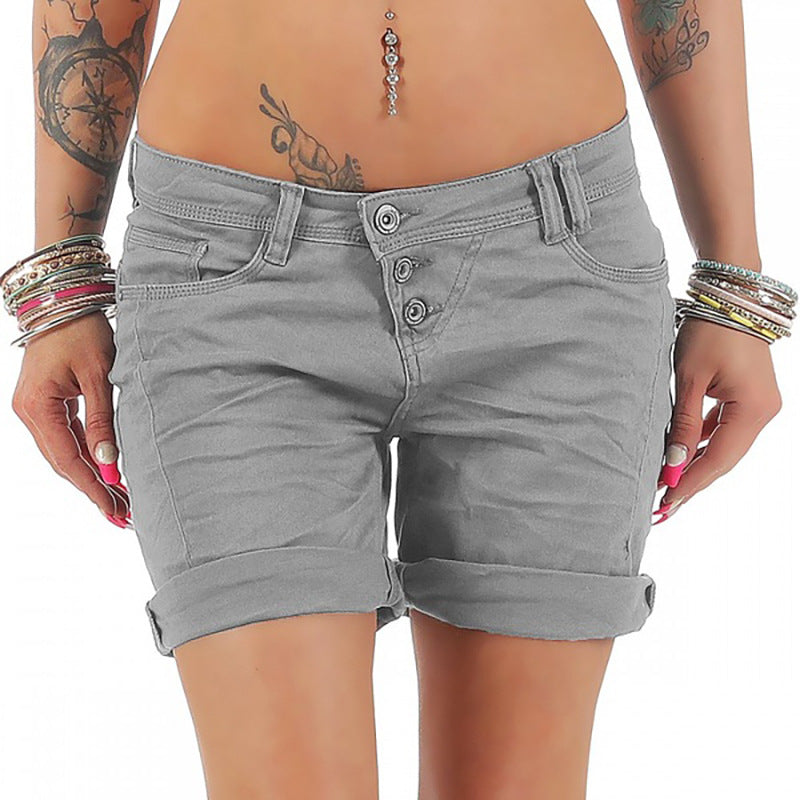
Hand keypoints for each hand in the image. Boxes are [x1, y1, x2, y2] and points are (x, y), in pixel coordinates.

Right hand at [11, 311, 130, 525]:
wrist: (64, 299)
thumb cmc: (82, 329)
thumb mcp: (98, 375)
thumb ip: (103, 420)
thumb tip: (110, 462)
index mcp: (37, 408)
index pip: (68, 460)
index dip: (93, 487)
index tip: (115, 509)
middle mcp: (30, 413)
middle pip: (64, 463)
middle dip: (94, 489)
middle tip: (122, 515)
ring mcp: (37, 409)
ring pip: (66, 454)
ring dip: (92, 476)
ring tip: (119, 501)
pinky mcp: (48, 404)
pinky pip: (67, 438)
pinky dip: (87, 456)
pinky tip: (106, 472)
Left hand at [653, 317, 781, 523]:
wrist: (730, 295)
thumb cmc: (709, 330)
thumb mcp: (689, 378)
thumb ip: (682, 423)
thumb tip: (674, 463)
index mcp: (754, 410)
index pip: (718, 459)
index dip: (691, 482)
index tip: (665, 503)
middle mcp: (763, 412)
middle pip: (723, 458)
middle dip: (692, 480)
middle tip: (662, 507)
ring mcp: (756, 406)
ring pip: (722, 446)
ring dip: (694, 464)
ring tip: (665, 487)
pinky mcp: (745, 398)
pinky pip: (721, 429)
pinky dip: (699, 444)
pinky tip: (678, 457)